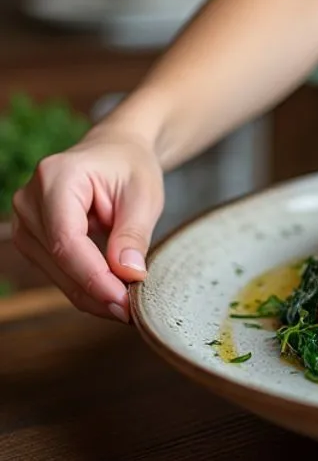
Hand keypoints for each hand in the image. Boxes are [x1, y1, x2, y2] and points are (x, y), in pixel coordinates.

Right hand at [10, 127, 163, 322]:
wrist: (115, 152)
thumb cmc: (130, 167)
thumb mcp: (144, 195)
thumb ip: (134, 234)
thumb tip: (129, 274)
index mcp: (57, 178)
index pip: (67, 239)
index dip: (94, 276)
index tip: (123, 301)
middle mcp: (30, 199)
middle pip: (58, 260)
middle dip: (96, 291)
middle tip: (133, 312)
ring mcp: (25, 220)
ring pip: (54, 272)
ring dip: (90, 294)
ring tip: (127, 305)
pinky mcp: (32, 238)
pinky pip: (56, 270)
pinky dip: (84, 286)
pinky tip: (111, 295)